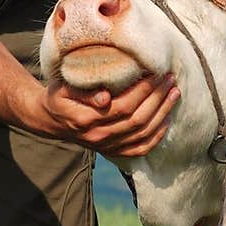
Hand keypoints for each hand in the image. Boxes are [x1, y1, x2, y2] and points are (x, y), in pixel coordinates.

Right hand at [40, 72, 179, 156]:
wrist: (52, 120)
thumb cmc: (59, 96)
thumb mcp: (62, 88)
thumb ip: (83, 92)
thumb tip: (105, 97)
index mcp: (86, 120)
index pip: (123, 106)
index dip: (142, 90)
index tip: (155, 72)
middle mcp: (98, 137)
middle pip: (137, 120)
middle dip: (158, 98)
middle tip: (170, 78)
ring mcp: (107, 147)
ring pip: (143, 134)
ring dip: (163, 113)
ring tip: (174, 93)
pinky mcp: (113, 152)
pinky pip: (140, 149)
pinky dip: (157, 136)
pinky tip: (167, 119)